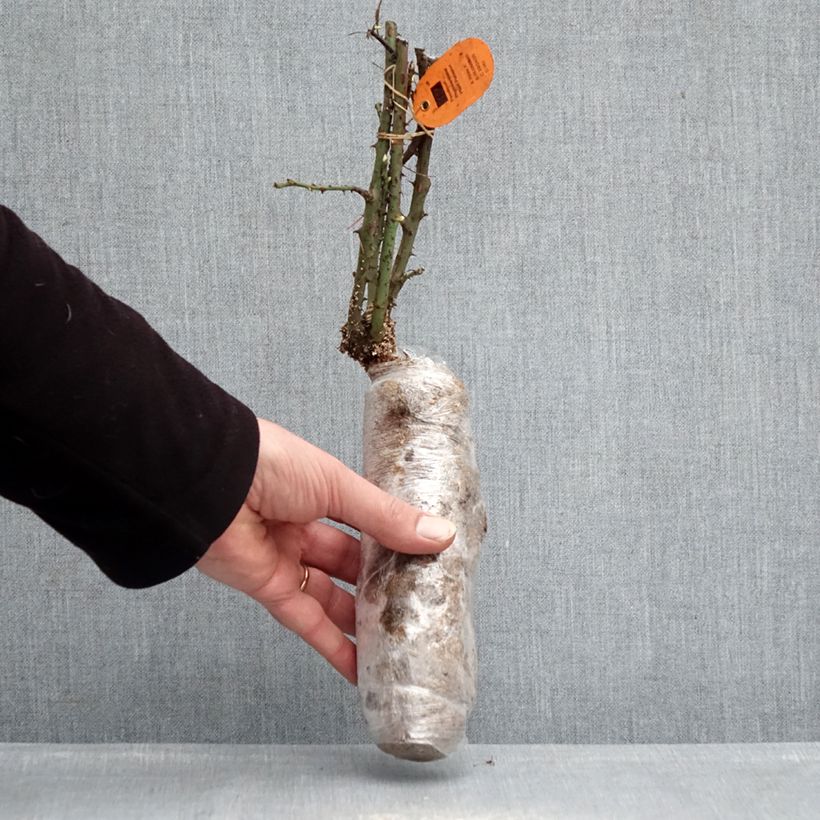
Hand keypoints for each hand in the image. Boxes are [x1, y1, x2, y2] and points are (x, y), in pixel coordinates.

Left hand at [195, 418, 456, 683]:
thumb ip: (386, 518)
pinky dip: (332, 646)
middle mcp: (304, 527)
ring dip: (361, 622)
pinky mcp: (269, 587)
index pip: (366, 524)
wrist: (209, 482)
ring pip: (332, 598)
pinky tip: (359, 666)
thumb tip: (440, 535)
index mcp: (321, 493)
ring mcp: (286, 559)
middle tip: (418, 606)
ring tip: (398, 642)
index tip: (427, 562)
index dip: (395, 543)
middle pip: (350, 565)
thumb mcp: (339, 486)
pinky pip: (306, 621)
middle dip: (381, 586)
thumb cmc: (271, 465)